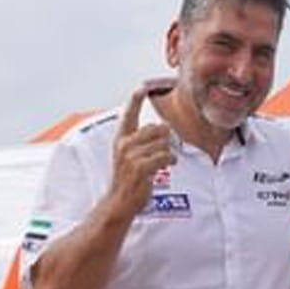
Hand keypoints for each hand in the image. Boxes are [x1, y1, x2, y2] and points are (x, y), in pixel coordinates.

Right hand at [104, 80, 175, 219]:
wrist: (119, 201)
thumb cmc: (128, 179)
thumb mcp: (130, 156)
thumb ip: (143, 141)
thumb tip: (164, 128)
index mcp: (121, 139)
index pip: (129, 115)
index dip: (135, 100)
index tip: (142, 87)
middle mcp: (124, 144)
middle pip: (156, 129)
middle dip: (166, 139)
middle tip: (162, 152)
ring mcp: (131, 155)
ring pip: (163, 144)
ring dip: (168, 154)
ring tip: (162, 163)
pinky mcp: (139, 167)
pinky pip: (165, 156)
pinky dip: (170, 161)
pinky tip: (167, 166)